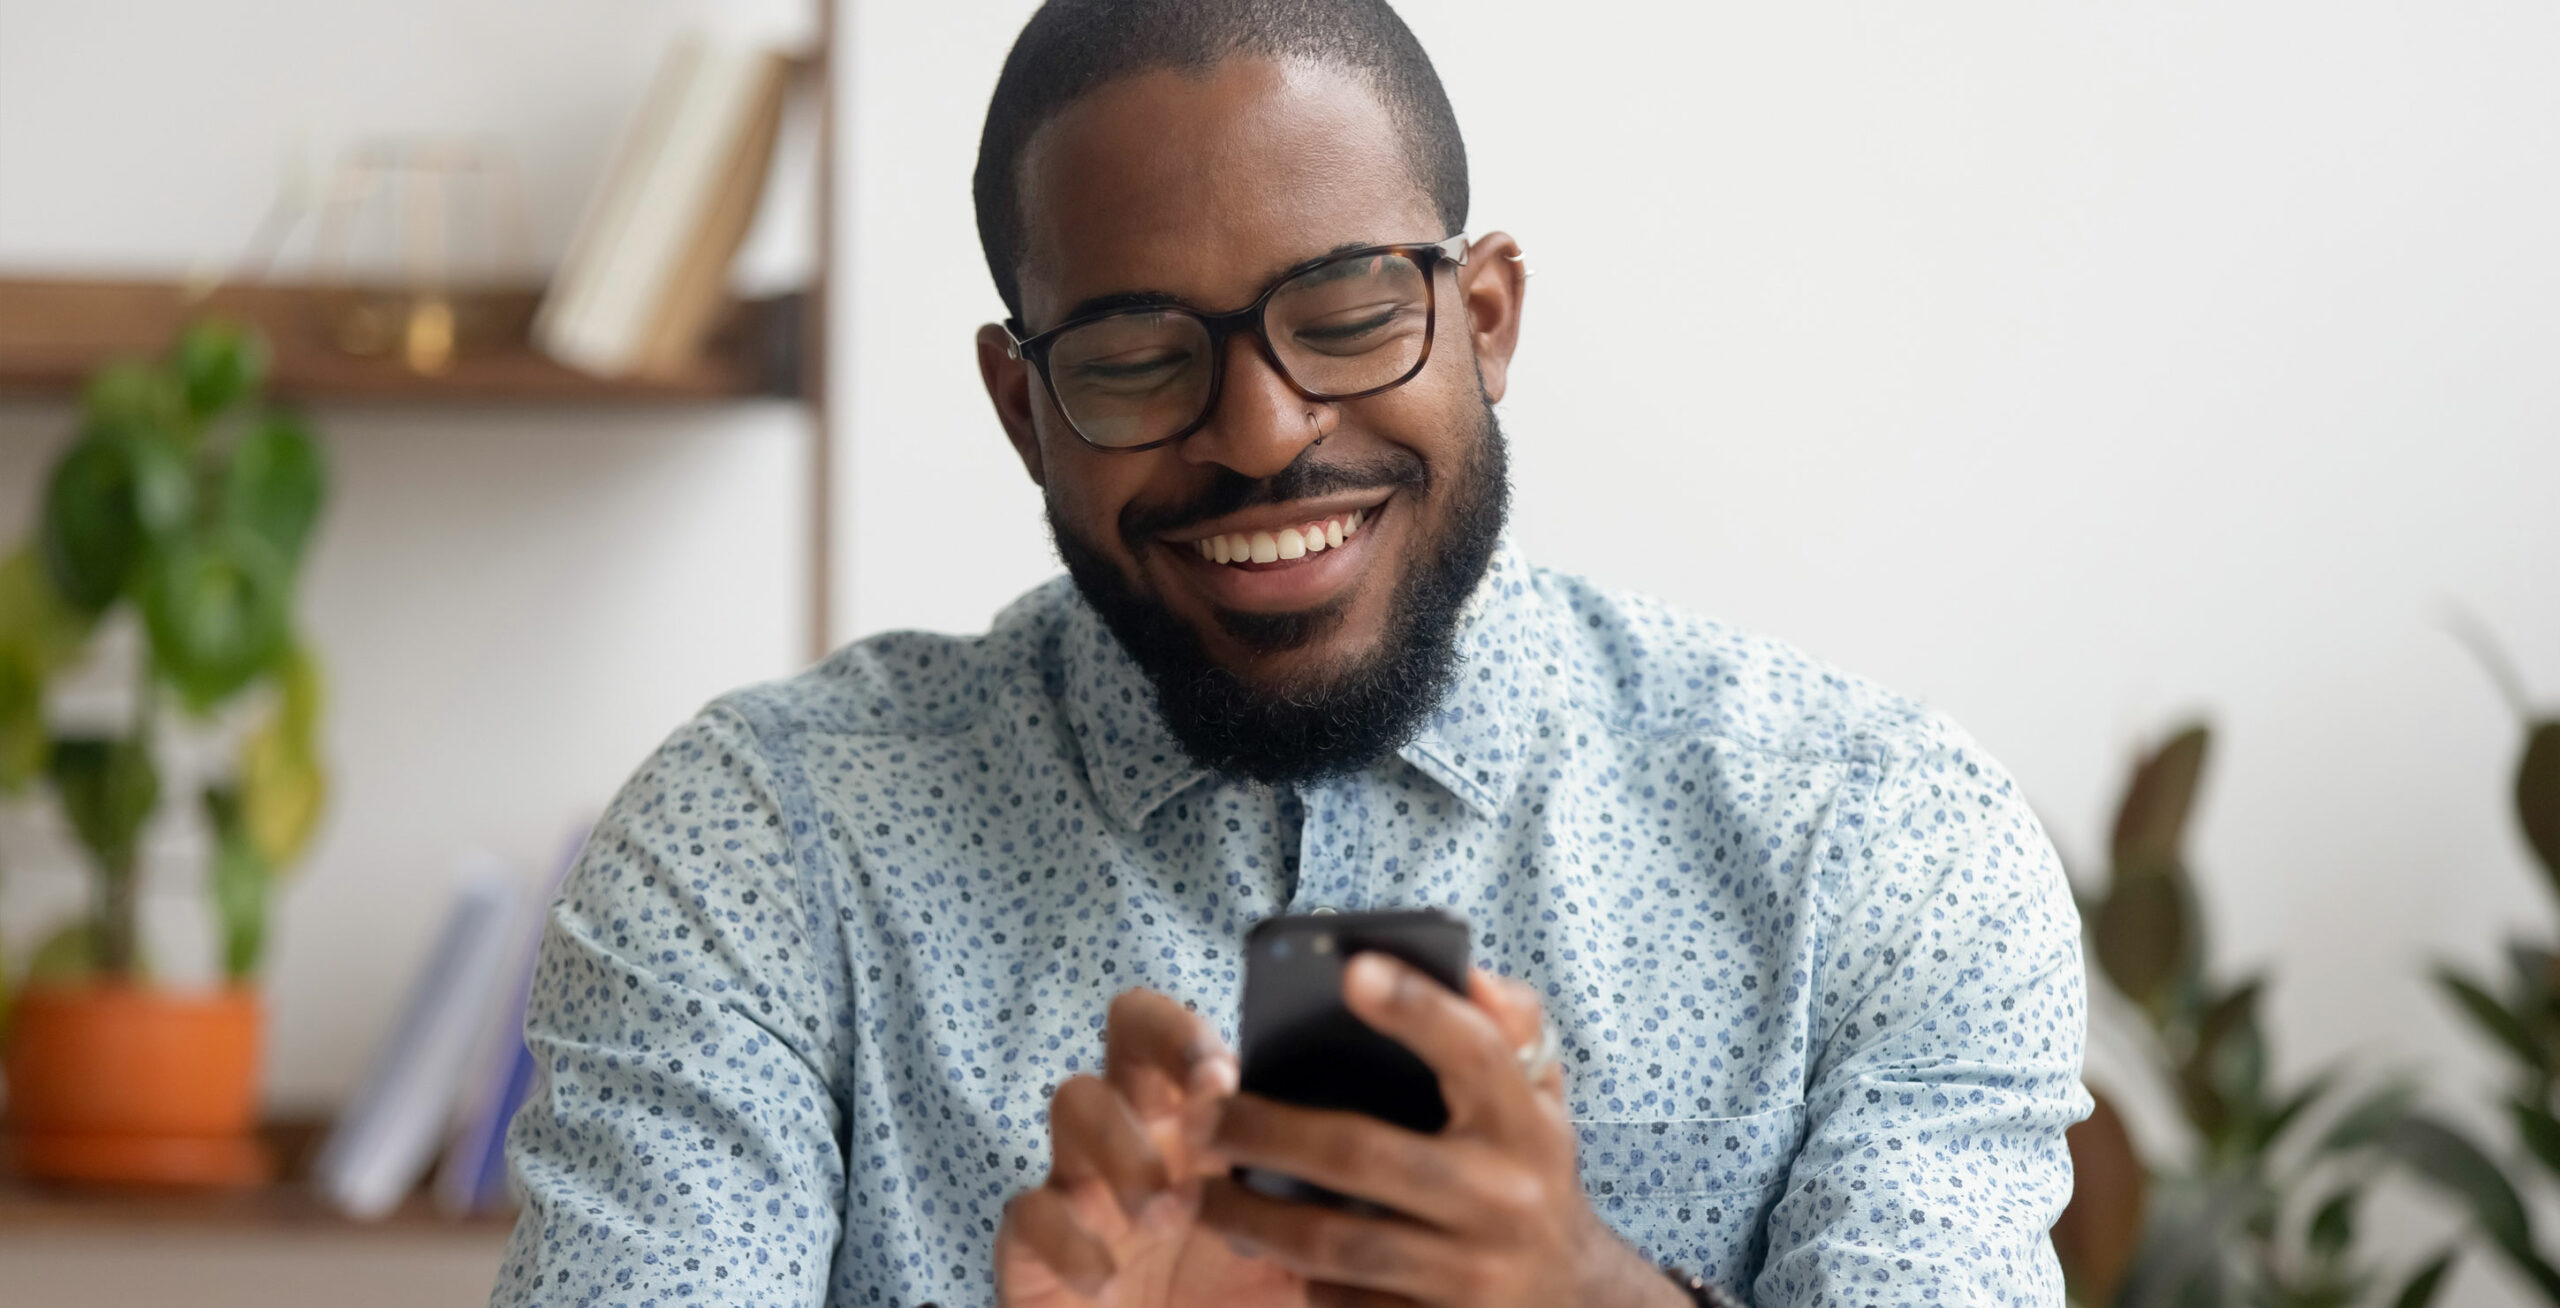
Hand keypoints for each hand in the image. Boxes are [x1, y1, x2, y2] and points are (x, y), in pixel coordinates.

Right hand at [995, 988, 1303, 1307]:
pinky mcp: (1033, 1244)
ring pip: (1072, 1100)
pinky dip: (1067, 1239)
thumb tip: (1395, 1142)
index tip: (1229, 1076)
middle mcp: (1141, 1127)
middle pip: (1127, 1026)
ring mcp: (1082, 1179)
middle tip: (1207, 1097)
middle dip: (1163, 1042)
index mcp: (1201, 1119)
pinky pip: (1028, 1212)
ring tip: (1165, 1210)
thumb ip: (1333, 1199)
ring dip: (1123, 1147)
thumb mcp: (1304, 1255)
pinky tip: (1107, 1280)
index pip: (1188, 1031)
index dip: (1195, 1035)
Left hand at [1195, 957, 1685, 1307]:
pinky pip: (1346, 1304)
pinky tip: (1260, 1250)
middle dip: (1265, 1132)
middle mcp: (1505, 1197)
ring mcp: (1473, 1276)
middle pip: (1361, 1155)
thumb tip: (1467, 974)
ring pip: (1335, 1243)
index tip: (1351, 969)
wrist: (1573, 1299)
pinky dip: (1297, 1277)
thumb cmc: (1528, 1167)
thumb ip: (1509, 1024)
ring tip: (1200, 1193)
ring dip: (1252, 1218)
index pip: (1474, 1051)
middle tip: (1199, 1117)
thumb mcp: (1538, 1094)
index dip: (1416, 1008)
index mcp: (1526, 1122)